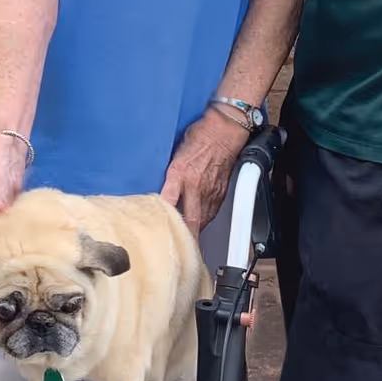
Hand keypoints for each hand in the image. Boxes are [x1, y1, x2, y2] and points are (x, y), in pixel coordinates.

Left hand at [160, 109, 246, 236]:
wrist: (225, 131)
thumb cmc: (201, 136)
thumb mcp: (176, 151)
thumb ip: (168, 170)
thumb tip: (160, 184)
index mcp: (181, 172)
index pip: (169, 198)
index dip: (163, 214)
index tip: (156, 227)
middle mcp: (196, 186)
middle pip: (190, 218)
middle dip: (184, 235)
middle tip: (177, 248)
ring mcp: (210, 191)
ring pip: (202, 219)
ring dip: (194, 230)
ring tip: (186, 242)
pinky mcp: (220, 194)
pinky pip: (211, 213)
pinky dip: (204, 221)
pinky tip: (199, 225)